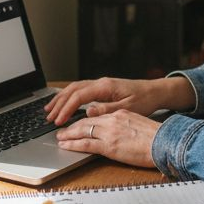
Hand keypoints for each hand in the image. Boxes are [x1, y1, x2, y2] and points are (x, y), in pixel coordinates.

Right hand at [45, 76, 193, 125]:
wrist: (155, 91)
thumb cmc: (145, 100)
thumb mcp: (128, 108)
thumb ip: (107, 110)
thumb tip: (88, 112)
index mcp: (105, 87)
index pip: (79, 97)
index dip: (66, 109)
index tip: (59, 121)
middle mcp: (101, 83)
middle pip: (72, 90)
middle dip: (58, 104)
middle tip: (48, 117)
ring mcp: (100, 84)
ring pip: (74, 89)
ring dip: (61, 99)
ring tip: (49, 110)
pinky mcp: (102, 88)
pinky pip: (81, 90)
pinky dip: (69, 97)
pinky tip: (64, 104)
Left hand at [56, 110, 160, 168]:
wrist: (165, 143)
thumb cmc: (157, 137)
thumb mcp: (139, 124)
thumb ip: (124, 123)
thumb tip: (117, 129)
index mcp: (121, 113)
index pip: (97, 116)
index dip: (84, 120)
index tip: (78, 124)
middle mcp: (113, 120)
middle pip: (86, 121)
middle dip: (72, 126)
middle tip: (62, 130)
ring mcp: (110, 132)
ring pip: (82, 130)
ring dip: (68, 134)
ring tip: (60, 138)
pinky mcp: (109, 145)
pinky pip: (85, 144)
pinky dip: (73, 144)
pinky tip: (65, 145)